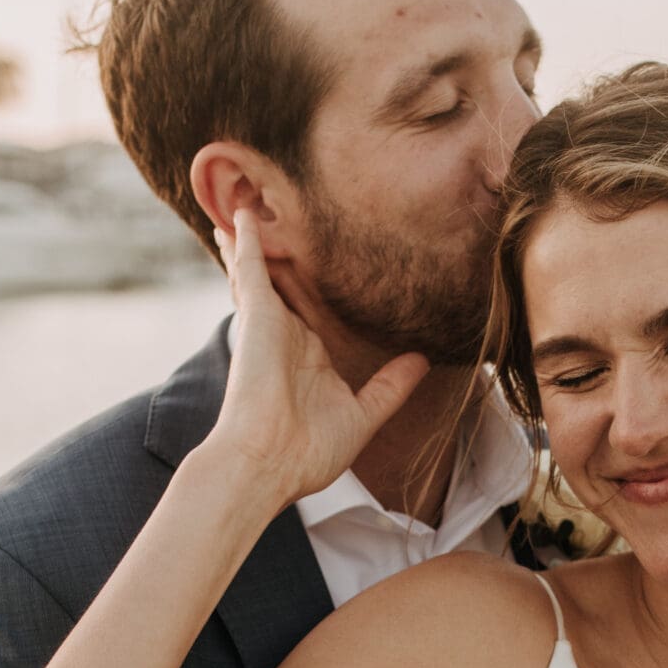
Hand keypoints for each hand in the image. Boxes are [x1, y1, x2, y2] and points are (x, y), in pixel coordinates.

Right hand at [207, 209, 427, 503]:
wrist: (269, 464)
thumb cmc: (306, 453)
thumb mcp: (362, 416)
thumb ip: (390, 387)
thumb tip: (422, 361)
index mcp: (306, 356)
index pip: (310, 312)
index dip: (314, 290)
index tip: (328, 267)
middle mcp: (284, 335)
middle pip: (282, 282)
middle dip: (280, 254)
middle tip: (282, 219)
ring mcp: (267, 323)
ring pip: (260, 268)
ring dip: (255, 238)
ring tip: (250, 203)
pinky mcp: (255, 314)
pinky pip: (250, 265)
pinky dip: (246, 238)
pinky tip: (245, 211)